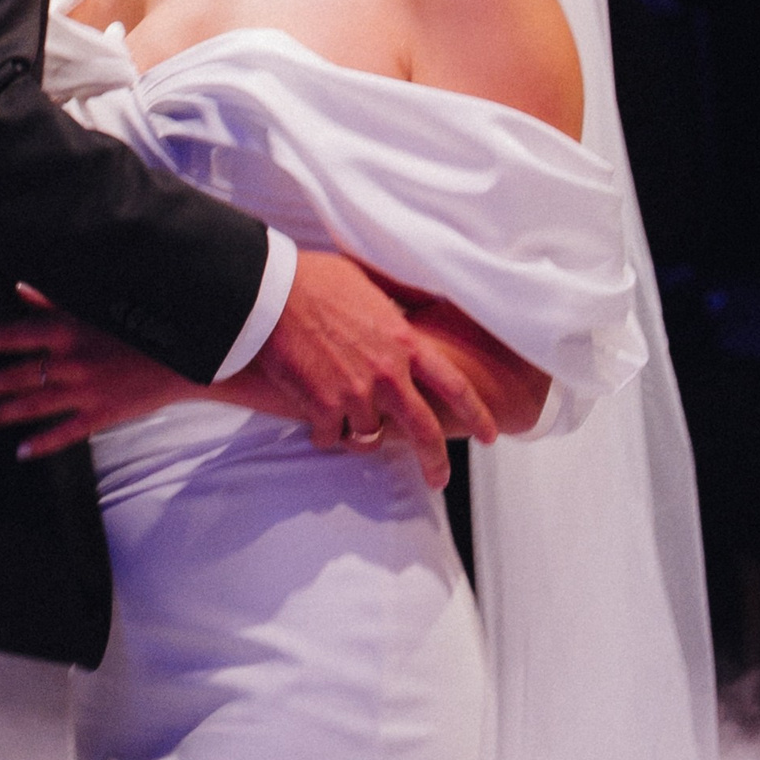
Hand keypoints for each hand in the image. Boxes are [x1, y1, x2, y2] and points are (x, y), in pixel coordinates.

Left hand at [0, 289, 196, 458]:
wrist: (185, 355)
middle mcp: (71, 361)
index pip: (12, 334)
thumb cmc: (137, 325)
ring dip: (0, 413)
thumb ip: (52, 301)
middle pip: (16, 375)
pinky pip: (66, 433)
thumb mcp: (94, 307)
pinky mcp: (103, 414)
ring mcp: (86, 390)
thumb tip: (19, 289)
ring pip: (33, 405)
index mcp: (67, 330)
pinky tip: (20, 452)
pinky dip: (42, 443)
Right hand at [245, 249, 495, 488]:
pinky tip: (315, 421)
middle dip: (435, 461)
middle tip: (438, 480)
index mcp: (404, 342)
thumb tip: (413, 305)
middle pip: (423, 430)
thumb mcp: (371, 284)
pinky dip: (324, 433)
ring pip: (369, 437)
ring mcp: (355, 393)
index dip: (477, 414)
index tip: (489, 434)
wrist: (271, 292)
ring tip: (348, 427)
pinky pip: (330, 437)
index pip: (454, 385)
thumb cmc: (316, 279)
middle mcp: (387, 374)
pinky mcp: (321, 406)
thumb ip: (395, 307)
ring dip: (361, 436)